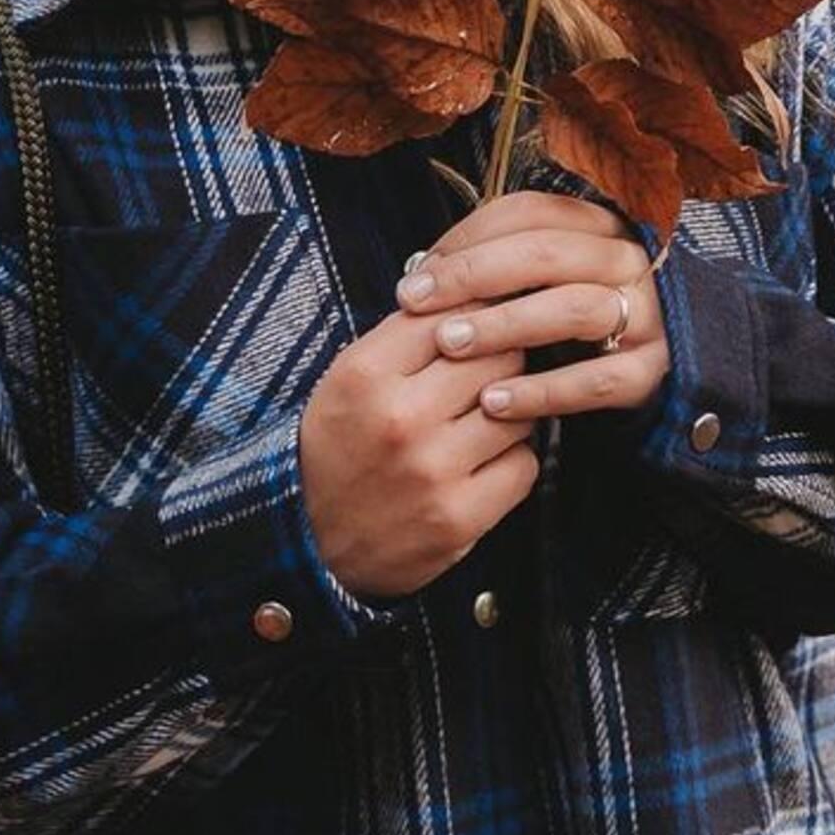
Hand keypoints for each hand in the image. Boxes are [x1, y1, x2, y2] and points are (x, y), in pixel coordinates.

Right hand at [297, 300, 537, 598]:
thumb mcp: (349, 380)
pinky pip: (523, 465)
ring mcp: (432, 470)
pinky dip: (512, 461)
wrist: (311, 547)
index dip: (478, 310)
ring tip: (483, 419)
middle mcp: (400, 419)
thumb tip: (471, 286)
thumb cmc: (338, 450)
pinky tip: (484, 463)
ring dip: (512, 410)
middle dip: (502, 356)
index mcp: (365, 375)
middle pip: (496, 353)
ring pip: (518, 408)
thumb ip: (406, 334)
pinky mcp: (459, 517)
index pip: (452, 311)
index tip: (489, 316)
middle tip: (493, 369)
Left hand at [396, 191, 669, 423]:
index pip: (529, 212)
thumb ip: (492, 272)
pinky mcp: (651, 371)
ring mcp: (647, 315)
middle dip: (473, 276)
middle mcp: (628, 261)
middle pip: (547, 253)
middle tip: (417, 304)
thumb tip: (421, 275)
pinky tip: (494, 403)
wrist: (634, 384)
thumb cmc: (563, 329)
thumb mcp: (535, 287)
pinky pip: (597, 380)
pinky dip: (542, 392)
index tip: (414, 279)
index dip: (466, 239)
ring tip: (450, 345)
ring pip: (575, 308)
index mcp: (597, 227)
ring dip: (504, 325)